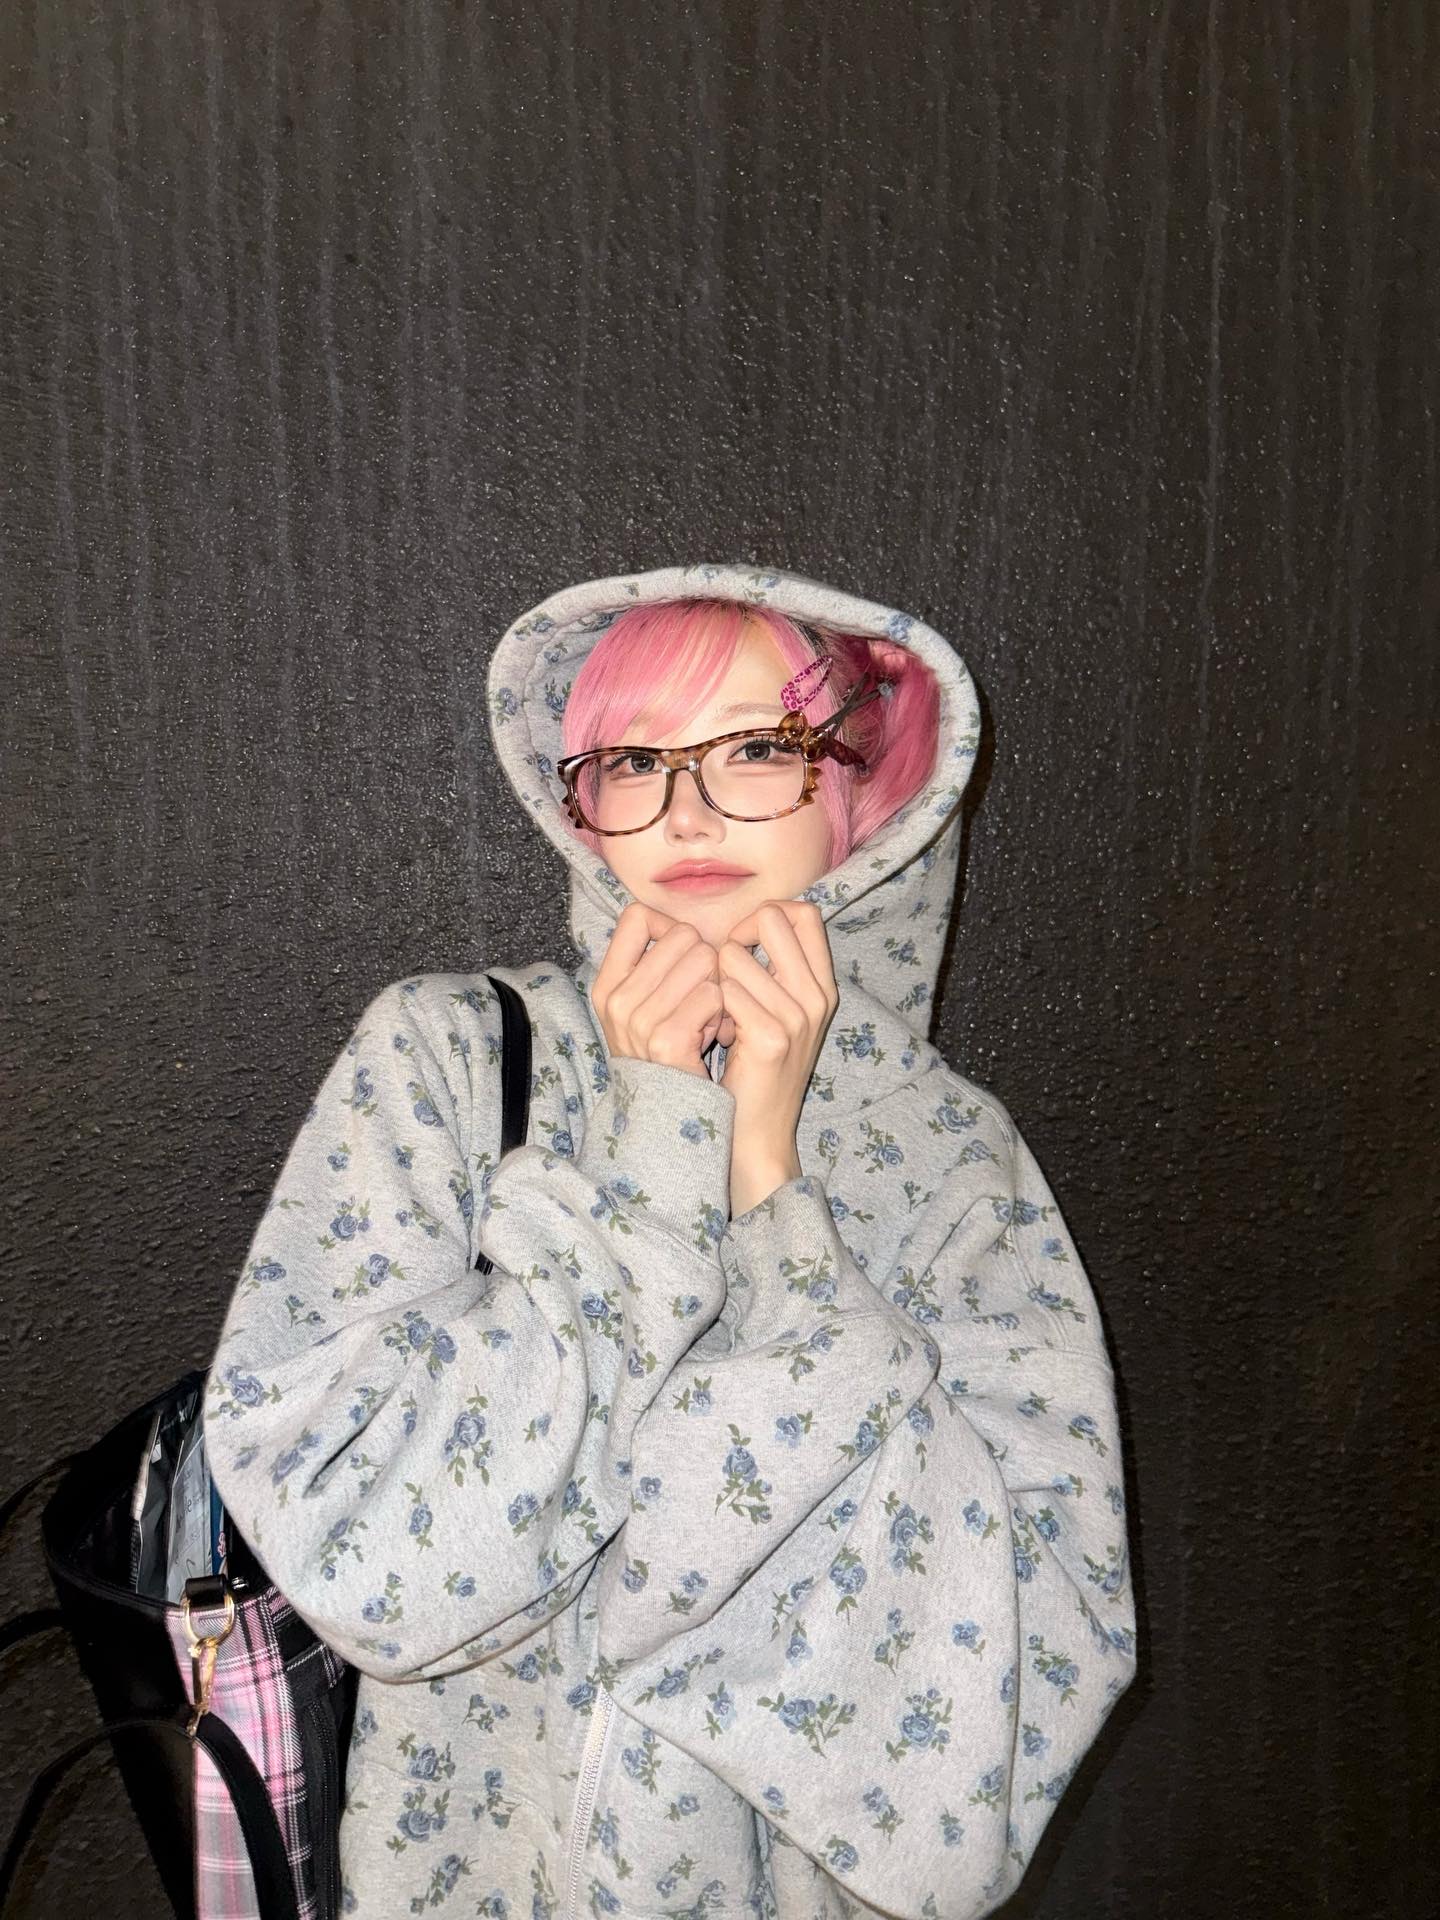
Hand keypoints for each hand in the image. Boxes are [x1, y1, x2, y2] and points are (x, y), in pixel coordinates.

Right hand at [590, 902, 735, 1078]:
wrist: (670, 1116)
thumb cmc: (668, 1053)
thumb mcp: (644, 1008)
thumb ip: (654, 965)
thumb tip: (685, 927)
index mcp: (607, 985)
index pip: (637, 917)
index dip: (671, 928)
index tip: (683, 958)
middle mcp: (617, 999)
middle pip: (684, 935)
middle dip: (704, 963)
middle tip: (700, 1001)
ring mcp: (639, 1020)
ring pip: (705, 959)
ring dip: (717, 988)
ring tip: (706, 1019)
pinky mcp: (667, 1039)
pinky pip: (715, 993)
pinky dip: (723, 1012)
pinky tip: (712, 1036)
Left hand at [716, 901, 838, 1212]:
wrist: (758, 1134)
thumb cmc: (756, 1071)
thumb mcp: (781, 1015)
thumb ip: (776, 972)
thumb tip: (751, 924)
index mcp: (823, 986)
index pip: (805, 913)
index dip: (765, 917)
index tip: (743, 947)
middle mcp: (818, 996)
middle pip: (773, 918)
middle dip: (736, 936)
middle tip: (723, 973)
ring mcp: (798, 1016)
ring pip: (735, 954)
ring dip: (714, 978)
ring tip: (717, 1014)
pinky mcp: (771, 1037)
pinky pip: (724, 990)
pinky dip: (709, 1006)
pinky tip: (714, 1034)